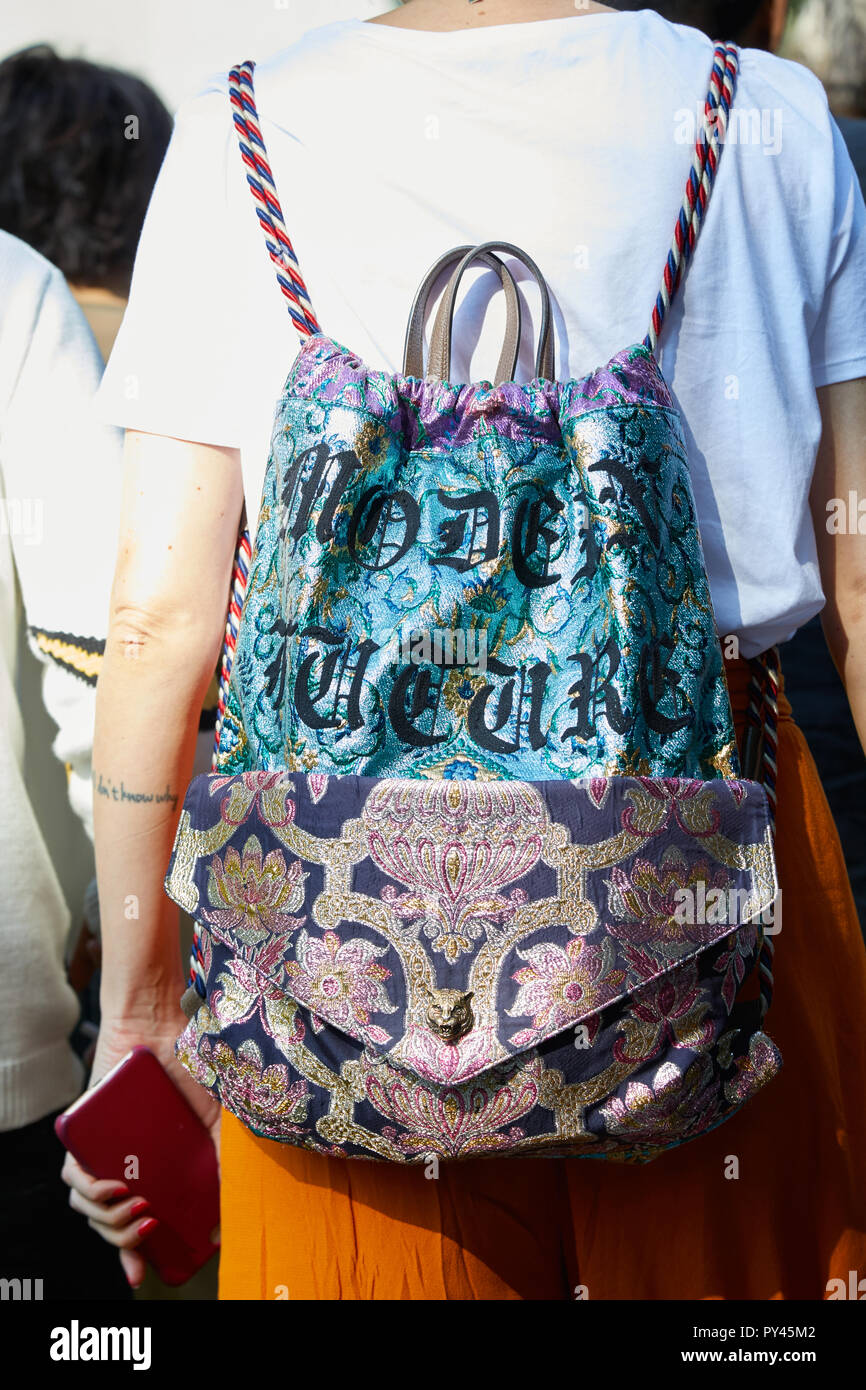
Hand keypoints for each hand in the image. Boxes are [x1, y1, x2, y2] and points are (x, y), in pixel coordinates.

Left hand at [60, 1011, 219, 1289]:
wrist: (162, 1026)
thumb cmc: (189, 1070)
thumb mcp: (214, 1120)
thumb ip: (222, 1157)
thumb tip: (228, 1205)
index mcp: (148, 1171)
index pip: (133, 1223)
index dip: (135, 1254)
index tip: (144, 1274)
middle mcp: (120, 1165)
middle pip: (107, 1222)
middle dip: (124, 1240)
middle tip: (150, 1231)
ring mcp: (100, 1151)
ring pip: (86, 1207)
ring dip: (107, 1221)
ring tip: (137, 1211)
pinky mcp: (81, 1133)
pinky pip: (72, 1176)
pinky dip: (89, 1190)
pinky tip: (112, 1189)